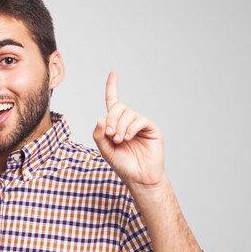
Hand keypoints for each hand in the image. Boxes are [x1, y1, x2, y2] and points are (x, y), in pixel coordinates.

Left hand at [93, 71, 165, 190]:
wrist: (139, 177)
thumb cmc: (123, 165)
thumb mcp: (105, 150)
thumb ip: (99, 135)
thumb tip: (100, 118)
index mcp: (116, 124)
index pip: (113, 101)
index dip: (112, 87)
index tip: (113, 73)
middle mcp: (128, 122)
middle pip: (118, 107)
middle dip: (111, 119)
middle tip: (111, 136)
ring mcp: (140, 124)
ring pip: (128, 114)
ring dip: (120, 126)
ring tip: (119, 141)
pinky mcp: (151, 128)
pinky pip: (140, 120)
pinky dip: (131, 128)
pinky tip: (128, 138)